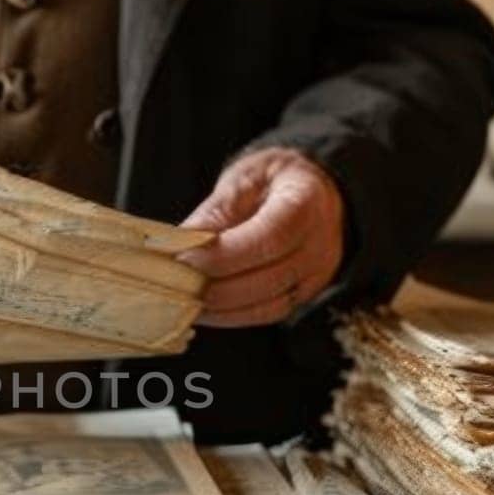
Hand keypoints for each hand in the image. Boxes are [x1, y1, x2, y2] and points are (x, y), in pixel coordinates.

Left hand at [176, 148, 344, 326]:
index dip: (224, 255)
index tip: (184, 259)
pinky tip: (204, 308)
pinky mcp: (303, 295)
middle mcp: (320, 244)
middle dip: (216, 288)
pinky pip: (267, 314)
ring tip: (183, 299)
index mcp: (306, 203)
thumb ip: (216, 211)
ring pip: (268, 306)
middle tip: (174, 285)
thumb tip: (180, 243)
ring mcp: (316, 275)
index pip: (269, 238)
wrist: (309, 190)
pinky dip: (232, 316)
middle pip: (268, 279)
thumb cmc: (272, 180)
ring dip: (220, 308)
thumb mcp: (244, 178)